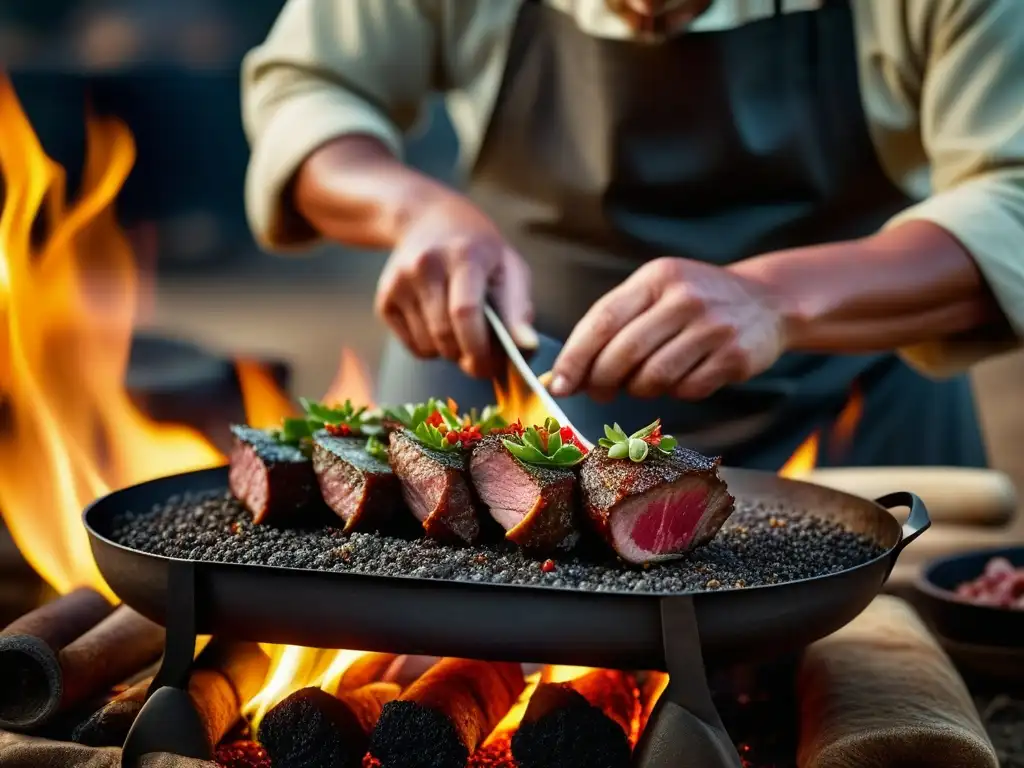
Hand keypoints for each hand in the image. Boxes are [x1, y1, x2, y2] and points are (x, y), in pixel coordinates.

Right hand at [375, 192, 536, 376]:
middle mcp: (426, 265)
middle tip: (483, 359)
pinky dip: (432, 348)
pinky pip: (412, 346)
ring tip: (462, 332)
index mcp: (464, 255)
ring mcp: (400, 282)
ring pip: (428, 345)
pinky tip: (440, 324)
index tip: (492, 365)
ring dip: (450, 353)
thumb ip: (519, 308)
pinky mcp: (384, 299)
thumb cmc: (479, 250)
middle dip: (467, 357)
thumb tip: (527, 348)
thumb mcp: (509, 267)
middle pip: (445, 335)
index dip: (479, 348)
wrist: (427, 220)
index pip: (465, 312)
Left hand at [549, 257, 787, 400]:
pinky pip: (687, 389)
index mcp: (656, 278)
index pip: (603, 320)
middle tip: (599, 392)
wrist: (767, 301)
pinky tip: (682, 378)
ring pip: (654, 377)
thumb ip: (614, 325)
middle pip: (624, 353)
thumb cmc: (695, 303)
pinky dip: (676, 392)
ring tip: (644, 383)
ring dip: (640, 389)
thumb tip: (569, 374)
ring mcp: (713, 327)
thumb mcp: (656, 293)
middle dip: (601, 381)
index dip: (576, 357)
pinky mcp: (735, 356)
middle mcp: (684, 298)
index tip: (559, 384)